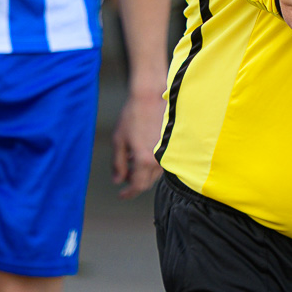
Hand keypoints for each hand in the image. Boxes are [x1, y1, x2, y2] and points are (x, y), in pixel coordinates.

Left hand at [112, 80, 166, 198]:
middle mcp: (160, 158)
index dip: (128, 193)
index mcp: (144, 159)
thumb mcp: (119, 140)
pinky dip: (151, 163)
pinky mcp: (174, 144)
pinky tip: (142, 153)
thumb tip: (118, 180)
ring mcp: (169, 151)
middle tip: (124, 176)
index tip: (121, 194)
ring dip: (142, 172)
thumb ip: (118, 163)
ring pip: (155, 172)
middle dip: (134, 182)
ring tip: (131, 160)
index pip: (138, 186)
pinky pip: (162, 161)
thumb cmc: (134, 115)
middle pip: (148, 182)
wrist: (152, 96)